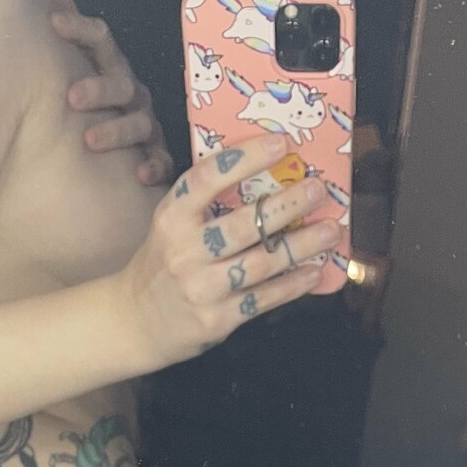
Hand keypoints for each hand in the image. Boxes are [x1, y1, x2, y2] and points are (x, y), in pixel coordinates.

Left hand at [52, 2, 173, 186]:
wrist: (119, 162)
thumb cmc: (91, 114)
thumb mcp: (76, 76)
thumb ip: (69, 42)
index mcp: (112, 69)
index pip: (100, 40)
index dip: (80, 29)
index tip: (54, 24)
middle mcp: (132, 94)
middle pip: (121, 83)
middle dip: (98, 89)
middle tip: (71, 98)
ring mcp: (147, 125)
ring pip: (139, 122)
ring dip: (116, 130)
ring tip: (89, 141)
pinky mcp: (159, 158)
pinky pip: (162, 161)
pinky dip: (154, 166)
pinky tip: (140, 174)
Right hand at [112, 135, 339, 371]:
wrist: (135, 322)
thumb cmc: (163, 265)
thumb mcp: (171, 225)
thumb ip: (206, 204)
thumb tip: (265, 178)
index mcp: (172, 216)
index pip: (209, 177)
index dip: (246, 157)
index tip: (281, 143)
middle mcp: (185, 250)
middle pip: (246, 222)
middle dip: (288, 203)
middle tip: (318, 188)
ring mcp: (202, 287)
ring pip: (262, 262)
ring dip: (302, 245)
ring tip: (331, 230)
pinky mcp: (217, 318)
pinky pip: (263, 298)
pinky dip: (292, 285)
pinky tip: (314, 271)